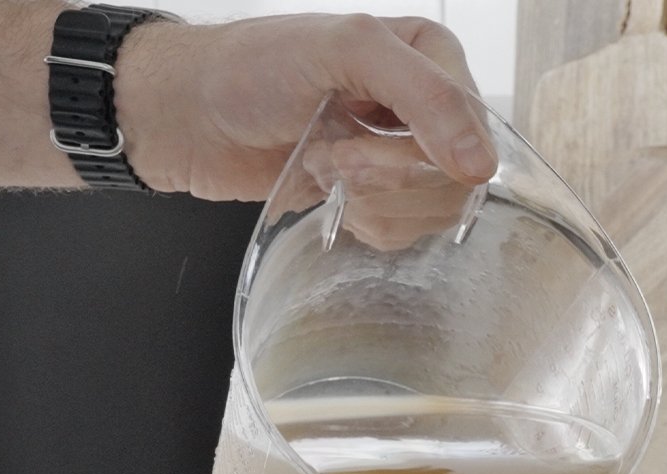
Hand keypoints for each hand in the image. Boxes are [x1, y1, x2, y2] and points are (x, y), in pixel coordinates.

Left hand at [117, 14, 495, 201]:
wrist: (186, 117)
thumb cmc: (251, 68)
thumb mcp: (344, 50)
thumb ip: (424, 95)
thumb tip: (480, 166)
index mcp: (430, 56)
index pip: (473, 126)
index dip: (424, 152)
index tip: (358, 146)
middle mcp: (425, 105)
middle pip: (458, 178)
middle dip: (390, 180)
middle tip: (337, 161)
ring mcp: (401, 154)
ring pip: (436, 211)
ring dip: (374, 204)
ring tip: (326, 171)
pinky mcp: (377, 196)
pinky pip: (407, 231)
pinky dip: (368, 225)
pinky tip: (330, 197)